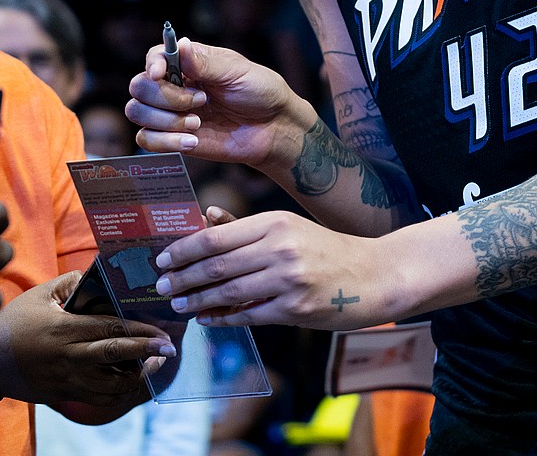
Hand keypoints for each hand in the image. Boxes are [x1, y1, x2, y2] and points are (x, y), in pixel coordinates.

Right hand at [0, 270, 175, 411]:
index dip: (139, 330)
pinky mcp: (64, 394)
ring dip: (137, 376)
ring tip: (154, 364)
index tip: (162, 331)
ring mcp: (66, 379)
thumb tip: (100, 273)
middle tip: (170, 349)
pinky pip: (98, 400)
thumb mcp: (39, 295)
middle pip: (115, 355)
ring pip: (110, 385)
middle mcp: (67, 356)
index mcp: (63, 329)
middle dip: (147, 353)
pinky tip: (131, 381)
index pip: (109, 328)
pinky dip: (119, 394)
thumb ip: (71, 283)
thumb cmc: (14, 322)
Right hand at [127, 37, 308, 172]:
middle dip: (166, 97)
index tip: (160, 73)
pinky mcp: (173, 138)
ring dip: (165, 120)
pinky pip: (146, 140)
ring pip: (137, 112)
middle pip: (139, 87)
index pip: (154, 56)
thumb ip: (206, 63)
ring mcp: (170, 113)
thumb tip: (180, 44)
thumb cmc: (260, 92)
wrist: (273, 129)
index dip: (152, 64)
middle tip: (201, 101)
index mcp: (188, 62)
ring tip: (197, 124)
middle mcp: (173, 85)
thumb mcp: (237, 72)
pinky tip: (192, 141)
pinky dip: (165, 142)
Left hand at [152, 211, 393, 330]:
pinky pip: (249, 314)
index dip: (184, 249)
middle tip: (161, 285)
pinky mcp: (297, 308)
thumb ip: (247, 228)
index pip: (217, 236)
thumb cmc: (327, 250)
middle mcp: (280, 247)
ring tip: (178, 304)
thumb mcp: (289, 228)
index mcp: (275, 223)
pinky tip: (208, 319)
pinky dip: (224, 317)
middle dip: (183, 277)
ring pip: (229, 291)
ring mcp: (289, 279)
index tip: (162, 258)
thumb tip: (206, 218)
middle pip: (217, 264)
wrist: (375, 275)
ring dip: (198, 300)